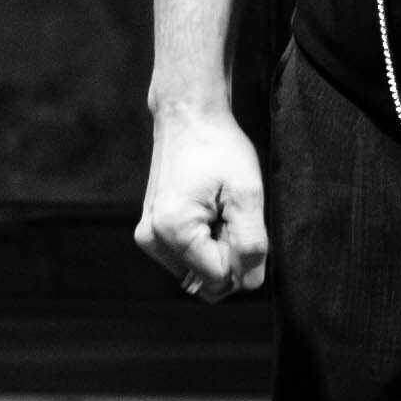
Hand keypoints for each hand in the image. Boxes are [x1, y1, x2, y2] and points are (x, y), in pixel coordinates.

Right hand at [133, 99, 272, 300]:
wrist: (188, 116)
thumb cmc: (219, 149)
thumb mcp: (248, 194)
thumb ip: (252, 245)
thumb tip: (248, 284)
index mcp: (173, 231)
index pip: (222, 278)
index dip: (242, 255)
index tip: (237, 216)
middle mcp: (152, 240)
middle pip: (208, 280)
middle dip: (228, 255)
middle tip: (229, 213)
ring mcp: (147, 238)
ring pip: (199, 273)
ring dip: (217, 249)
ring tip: (216, 209)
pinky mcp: (150, 233)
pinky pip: (188, 260)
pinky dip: (204, 243)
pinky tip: (205, 211)